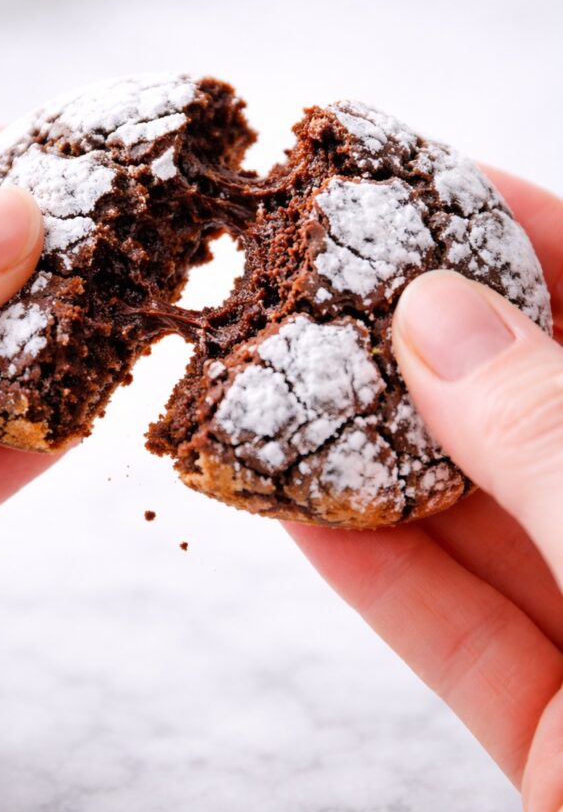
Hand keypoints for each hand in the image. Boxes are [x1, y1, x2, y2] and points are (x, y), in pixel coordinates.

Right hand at [286, 170, 562, 811]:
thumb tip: (442, 319)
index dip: (532, 231)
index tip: (421, 176)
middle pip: (550, 412)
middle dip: (429, 340)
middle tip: (321, 276)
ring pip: (490, 522)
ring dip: (375, 456)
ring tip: (276, 378)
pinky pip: (456, 635)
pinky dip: (372, 573)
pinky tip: (293, 505)